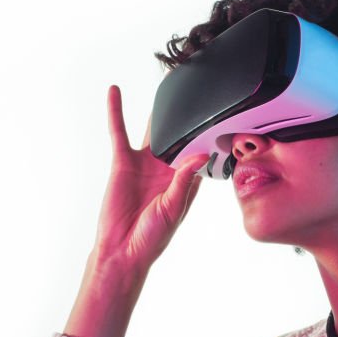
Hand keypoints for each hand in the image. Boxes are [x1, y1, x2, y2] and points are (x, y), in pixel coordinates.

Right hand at [91, 85, 209, 273]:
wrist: (123, 250)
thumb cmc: (153, 237)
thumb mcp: (173, 208)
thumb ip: (184, 181)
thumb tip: (199, 156)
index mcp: (185, 180)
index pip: (200, 152)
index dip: (209, 136)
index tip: (222, 116)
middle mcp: (166, 169)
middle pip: (177, 136)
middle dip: (186, 117)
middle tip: (196, 92)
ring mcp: (144, 164)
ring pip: (153, 131)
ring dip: (157, 112)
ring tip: (164, 86)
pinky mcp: (122, 162)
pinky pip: (119, 133)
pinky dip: (116, 112)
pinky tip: (115, 92)